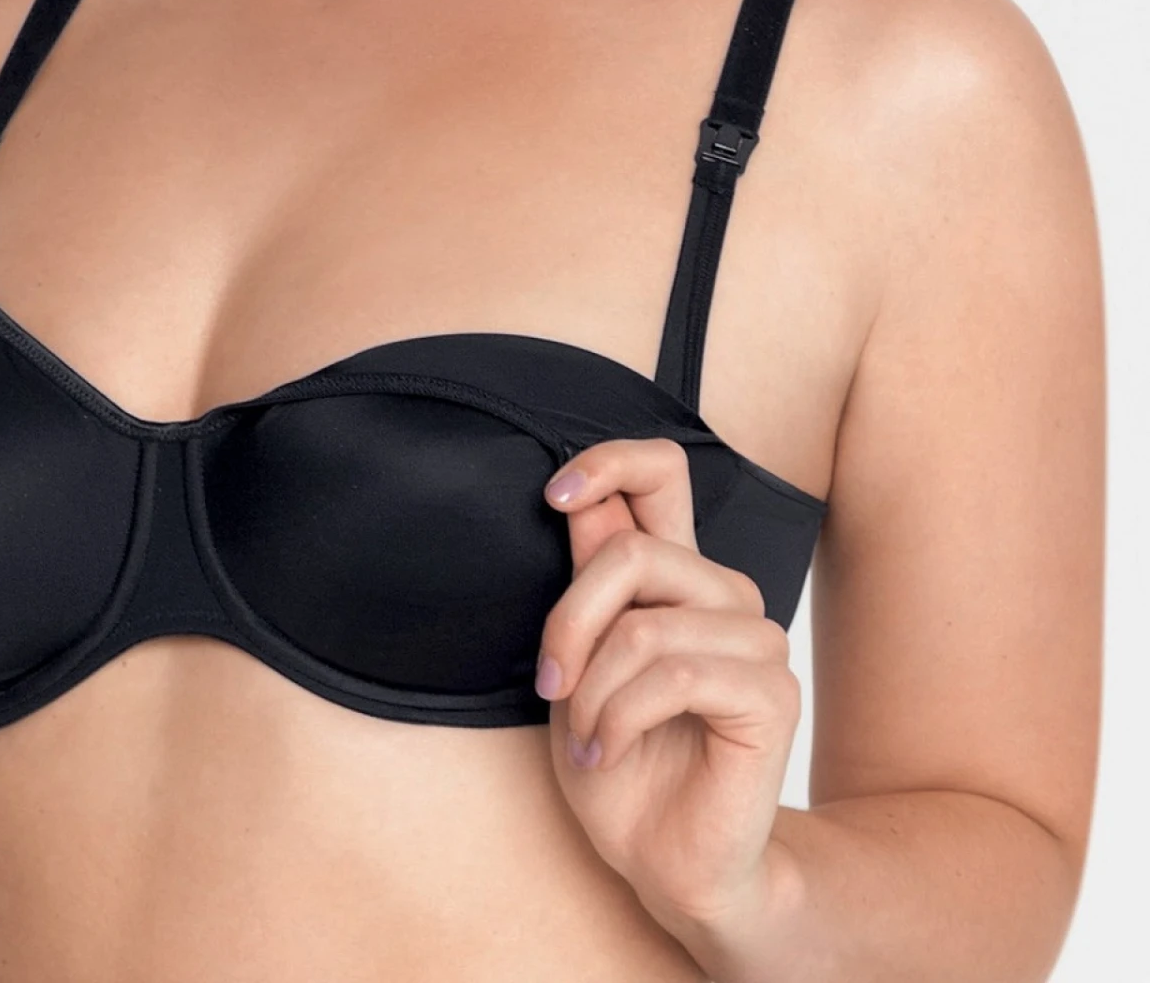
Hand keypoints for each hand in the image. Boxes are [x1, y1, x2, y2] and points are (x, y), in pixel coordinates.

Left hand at [535, 438, 799, 931]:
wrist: (663, 861)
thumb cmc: (617, 760)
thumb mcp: (576, 663)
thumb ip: (587, 583)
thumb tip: (580, 499)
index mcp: (676, 574)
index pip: (661, 472)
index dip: (608, 462)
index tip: (555, 495)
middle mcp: (721, 594)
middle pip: (633, 553)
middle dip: (569, 624)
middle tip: (551, 684)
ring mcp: (755, 640)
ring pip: (644, 625)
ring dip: (594, 693)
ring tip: (589, 736)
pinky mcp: (772, 693)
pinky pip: (675, 677)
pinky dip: (621, 719)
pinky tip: (610, 752)